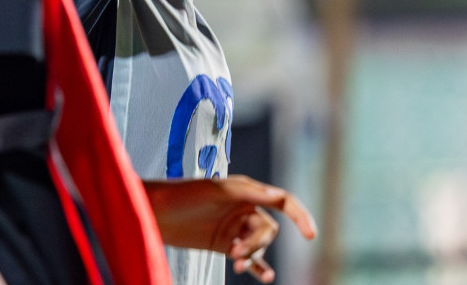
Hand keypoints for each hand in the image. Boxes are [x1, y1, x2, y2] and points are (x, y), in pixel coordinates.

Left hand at [145, 175, 316, 282]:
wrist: (156, 212)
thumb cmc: (184, 195)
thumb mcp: (216, 190)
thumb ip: (249, 192)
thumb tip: (280, 196)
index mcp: (247, 190)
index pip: (282, 201)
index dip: (300, 216)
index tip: (310, 235)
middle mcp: (244, 208)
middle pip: (268, 230)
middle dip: (256, 243)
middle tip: (235, 253)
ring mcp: (235, 228)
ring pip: (259, 246)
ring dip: (251, 256)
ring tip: (235, 264)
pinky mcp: (225, 244)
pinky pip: (250, 258)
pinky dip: (258, 267)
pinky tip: (265, 277)